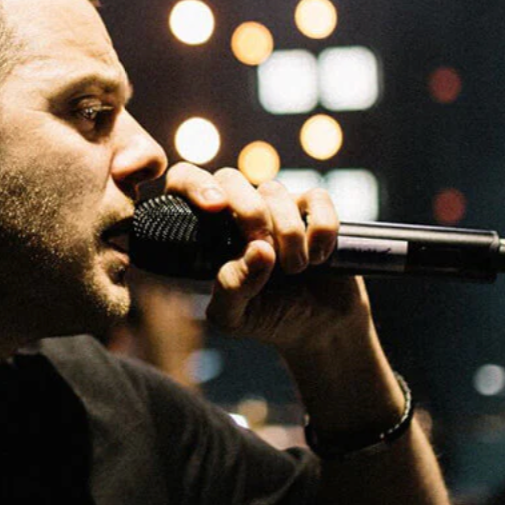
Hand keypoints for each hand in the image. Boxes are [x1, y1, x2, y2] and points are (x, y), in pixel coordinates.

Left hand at [163, 163, 372, 352]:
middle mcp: (235, 211)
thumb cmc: (264, 315)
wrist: (316, 325)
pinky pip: (317, 197)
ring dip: (287, 232)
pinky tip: (318, 257)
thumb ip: (231, 289)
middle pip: (229, 178)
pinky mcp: (313, 208)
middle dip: (247, 212)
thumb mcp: (234, 316)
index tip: (214, 208)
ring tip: (294, 268)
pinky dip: (320, 229)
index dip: (194, 185)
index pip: (183, 182)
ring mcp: (275, 206)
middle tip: (265, 250)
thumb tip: (257, 250)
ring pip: (272, 190)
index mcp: (206, 232)